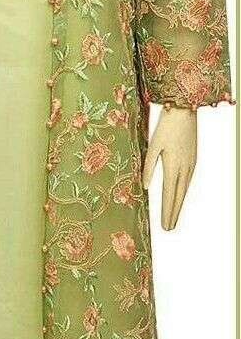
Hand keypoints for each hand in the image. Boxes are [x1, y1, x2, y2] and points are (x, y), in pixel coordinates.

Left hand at [142, 106, 196, 230]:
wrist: (184, 110)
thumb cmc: (165, 125)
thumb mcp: (153, 145)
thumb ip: (148, 166)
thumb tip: (145, 186)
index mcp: (172, 165)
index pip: (169, 195)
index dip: (166, 212)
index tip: (164, 226)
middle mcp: (184, 167)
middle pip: (178, 196)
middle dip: (173, 213)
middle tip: (168, 228)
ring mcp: (190, 163)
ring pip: (185, 189)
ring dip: (179, 204)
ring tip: (173, 217)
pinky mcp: (193, 158)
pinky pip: (188, 180)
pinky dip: (183, 191)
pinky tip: (180, 195)